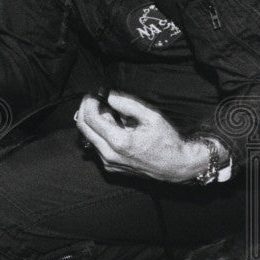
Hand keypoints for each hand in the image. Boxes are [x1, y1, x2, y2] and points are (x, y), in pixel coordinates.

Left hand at [74, 91, 208, 182]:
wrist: (176, 166)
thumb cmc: (167, 141)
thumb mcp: (151, 116)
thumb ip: (128, 104)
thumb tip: (110, 95)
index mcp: (118, 142)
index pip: (90, 118)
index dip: (89, 102)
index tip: (94, 93)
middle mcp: (109, 154)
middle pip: (83, 128)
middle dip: (86, 109)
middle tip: (95, 99)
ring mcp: (108, 162)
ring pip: (89, 137)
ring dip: (94, 121)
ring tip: (110, 112)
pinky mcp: (111, 166)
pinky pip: (97, 146)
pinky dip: (100, 133)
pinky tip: (114, 126)